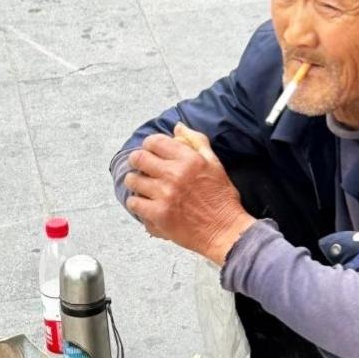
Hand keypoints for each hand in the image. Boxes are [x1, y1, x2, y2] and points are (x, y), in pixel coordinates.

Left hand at [125, 125, 255, 264]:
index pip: (154, 142)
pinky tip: (144, 204)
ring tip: (142, 187)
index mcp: (189, 159)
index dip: (148, 145)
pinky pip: (134, 203)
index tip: (150, 152)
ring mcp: (165, 195)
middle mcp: (175, 174)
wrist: (225, 231)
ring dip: (135, 183)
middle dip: (137, 162)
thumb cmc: (222, 199)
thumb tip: (177, 127)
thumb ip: (196, 142)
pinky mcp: (159, 214)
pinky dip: (136, 203)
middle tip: (141, 169)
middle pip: (138, 158)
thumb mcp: (215, 164)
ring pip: (133, 181)